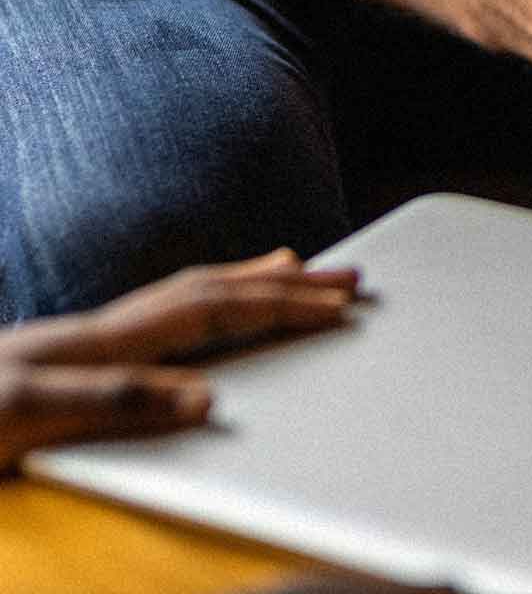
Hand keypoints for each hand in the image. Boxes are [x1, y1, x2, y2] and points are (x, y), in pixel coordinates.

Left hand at [0, 249, 359, 473]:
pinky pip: (161, 316)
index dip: (281, 305)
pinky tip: (206, 310)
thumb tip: (208, 396)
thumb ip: (115, 401)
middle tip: (346, 274)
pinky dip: (205, 301)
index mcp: (101, 342)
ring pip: (188, 294)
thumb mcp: (22, 415)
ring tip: (294, 268)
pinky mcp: (70, 356)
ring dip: (250, 281)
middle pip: (212, 290)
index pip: (212, 312)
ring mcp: (86, 339)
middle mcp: (101, 330)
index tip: (340, 302)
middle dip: (286, 284)